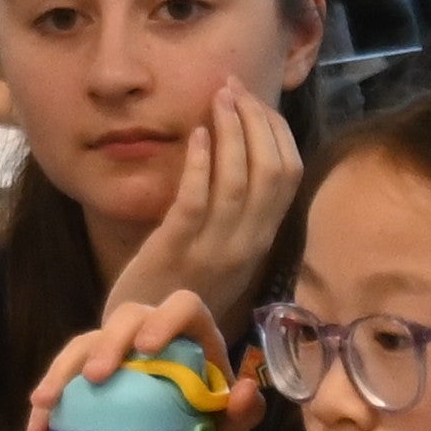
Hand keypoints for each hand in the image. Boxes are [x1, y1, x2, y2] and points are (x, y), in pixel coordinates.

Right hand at [24, 289, 264, 430]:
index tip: (147, 349)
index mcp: (191, 335)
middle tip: (95, 377)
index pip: (182, 306)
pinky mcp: (89, 372)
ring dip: (63, 369)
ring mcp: (116, 351)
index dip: (164, 319)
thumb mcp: (227, 427)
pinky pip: (64, 375)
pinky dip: (49, 399)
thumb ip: (243, 412)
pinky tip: (37, 427)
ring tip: (45, 401)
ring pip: (85, 341)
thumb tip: (247, 390)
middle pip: (126, 317)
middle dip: (107, 343)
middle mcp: (150, 334)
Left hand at [109, 79, 303, 332]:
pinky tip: (197, 134)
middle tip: (232, 86)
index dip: (275, 130)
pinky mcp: (177, 251)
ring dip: (232, 132)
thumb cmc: (175, 290)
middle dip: (256, 121)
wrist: (142, 344)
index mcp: (261, 240)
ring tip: (217, 97)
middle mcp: (248, 244)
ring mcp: (215, 249)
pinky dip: (202, 163)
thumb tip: (235, 151)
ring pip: (240, 182)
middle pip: (272, 172)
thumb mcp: (217, 248)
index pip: (288, 176)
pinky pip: (197, 201)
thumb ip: (231, 210)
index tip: (253, 98)